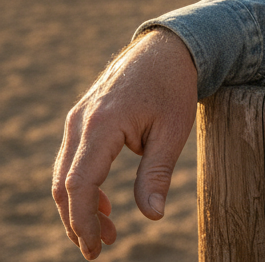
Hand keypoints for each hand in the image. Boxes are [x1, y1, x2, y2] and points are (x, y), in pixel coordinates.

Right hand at [52, 28, 197, 259]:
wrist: (166, 49)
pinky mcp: (80, 120)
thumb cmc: (173, 88)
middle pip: (63, 184)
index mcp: (102, 125)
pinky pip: (72, 161)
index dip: (84, 221)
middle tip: (100, 248)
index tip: (96, 248)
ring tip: (107, 232)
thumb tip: (152, 215)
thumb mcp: (173, 131)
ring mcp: (76, 120)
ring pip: (64, 174)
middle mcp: (80, 122)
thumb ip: (158, 174)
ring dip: (79, 207)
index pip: (79, 185)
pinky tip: (106, 204)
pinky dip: (82, 187)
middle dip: (77, 221)